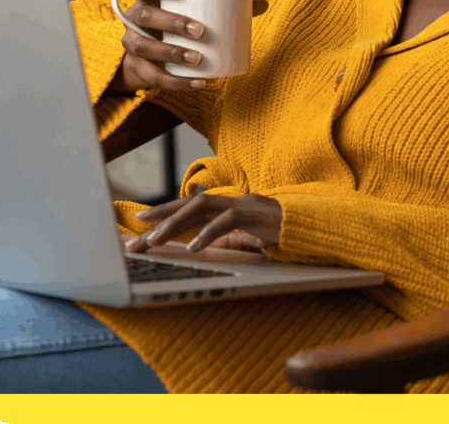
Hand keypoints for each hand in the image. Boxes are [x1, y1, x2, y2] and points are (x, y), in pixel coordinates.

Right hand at [105, 0, 268, 94]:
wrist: (148, 58)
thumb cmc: (176, 25)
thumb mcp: (194, 12)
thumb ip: (225, 6)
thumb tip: (262, 3)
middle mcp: (135, 18)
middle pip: (145, 15)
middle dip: (172, 22)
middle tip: (200, 30)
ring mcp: (133, 43)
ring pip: (144, 46)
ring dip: (172, 53)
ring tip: (198, 58)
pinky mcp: (138, 68)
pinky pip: (153, 77)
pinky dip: (177, 81)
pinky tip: (199, 82)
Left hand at [124, 193, 282, 253]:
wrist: (312, 228)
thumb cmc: (281, 233)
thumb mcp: (247, 239)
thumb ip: (226, 239)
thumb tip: (200, 246)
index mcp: (228, 206)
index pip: (191, 207)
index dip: (165, 212)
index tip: (141, 223)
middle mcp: (232, 201)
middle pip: (189, 204)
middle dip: (160, 218)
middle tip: (135, 236)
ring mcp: (243, 204)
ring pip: (201, 207)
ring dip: (175, 224)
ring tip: (154, 241)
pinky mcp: (255, 214)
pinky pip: (226, 222)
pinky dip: (208, 234)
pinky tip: (193, 249)